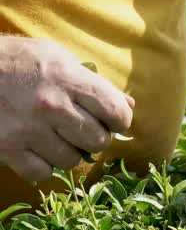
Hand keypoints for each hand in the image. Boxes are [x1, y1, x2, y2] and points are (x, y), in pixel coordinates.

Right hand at [0, 37, 133, 180]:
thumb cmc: (13, 61)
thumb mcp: (54, 57)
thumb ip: (93, 81)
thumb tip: (129, 106)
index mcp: (66, 77)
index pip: (116, 111)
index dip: (120, 120)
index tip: (112, 120)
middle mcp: (50, 105)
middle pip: (99, 141)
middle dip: (95, 137)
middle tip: (81, 129)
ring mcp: (28, 129)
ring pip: (72, 160)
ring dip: (69, 152)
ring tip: (55, 136)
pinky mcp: (7, 149)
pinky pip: (43, 172)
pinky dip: (42, 165)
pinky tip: (35, 148)